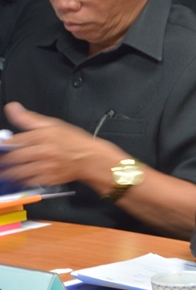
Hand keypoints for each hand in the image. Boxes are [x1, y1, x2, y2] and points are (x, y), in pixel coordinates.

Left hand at [0, 102, 123, 187]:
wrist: (92, 159)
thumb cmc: (74, 142)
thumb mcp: (53, 124)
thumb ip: (29, 118)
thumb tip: (12, 108)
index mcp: (42, 136)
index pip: (13, 141)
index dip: (4, 145)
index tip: (3, 147)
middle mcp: (43, 152)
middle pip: (13, 158)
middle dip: (5, 160)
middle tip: (4, 159)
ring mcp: (46, 167)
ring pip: (18, 172)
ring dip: (11, 171)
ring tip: (9, 169)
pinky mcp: (48, 179)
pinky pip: (28, 182)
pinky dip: (23, 180)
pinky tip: (23, 175)